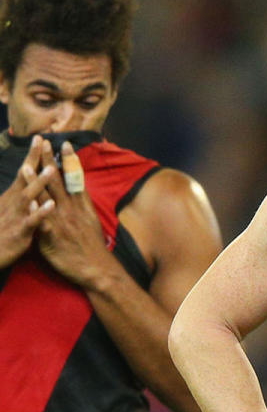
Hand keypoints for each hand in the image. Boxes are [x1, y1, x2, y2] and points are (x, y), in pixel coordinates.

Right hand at [0, 136, 55, 266]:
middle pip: (25, 177)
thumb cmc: (0, 232)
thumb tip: (23, 179)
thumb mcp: (7, 210)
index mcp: (13, 197)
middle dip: (35, 160)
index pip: (24, 172)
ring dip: (39, 182)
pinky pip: (32, 221)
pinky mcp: (20, 232)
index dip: (32, 156)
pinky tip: (51, 205)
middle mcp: (14, 202)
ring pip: (28, 196)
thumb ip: (17, 196)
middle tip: (45, 142)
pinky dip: (41, 212)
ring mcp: (16, 216)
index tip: (41, 138)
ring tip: (51, 169)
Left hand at [34, 140, 115, 287]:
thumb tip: (77, 194)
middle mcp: (71, 209)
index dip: (69, 160)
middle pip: (59, 181)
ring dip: (36, 180)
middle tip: (43, 143)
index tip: (64, 143)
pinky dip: (33, 208)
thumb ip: (82, 206)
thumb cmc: (93, 247)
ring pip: (47, 197)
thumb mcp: (92, 221)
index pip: (75, 177)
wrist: (97, 268)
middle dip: (49, 161)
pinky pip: (40, 220)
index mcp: (82, 205)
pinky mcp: (52, 236)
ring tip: (27, 165)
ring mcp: (61, 221)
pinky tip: (25, 199)